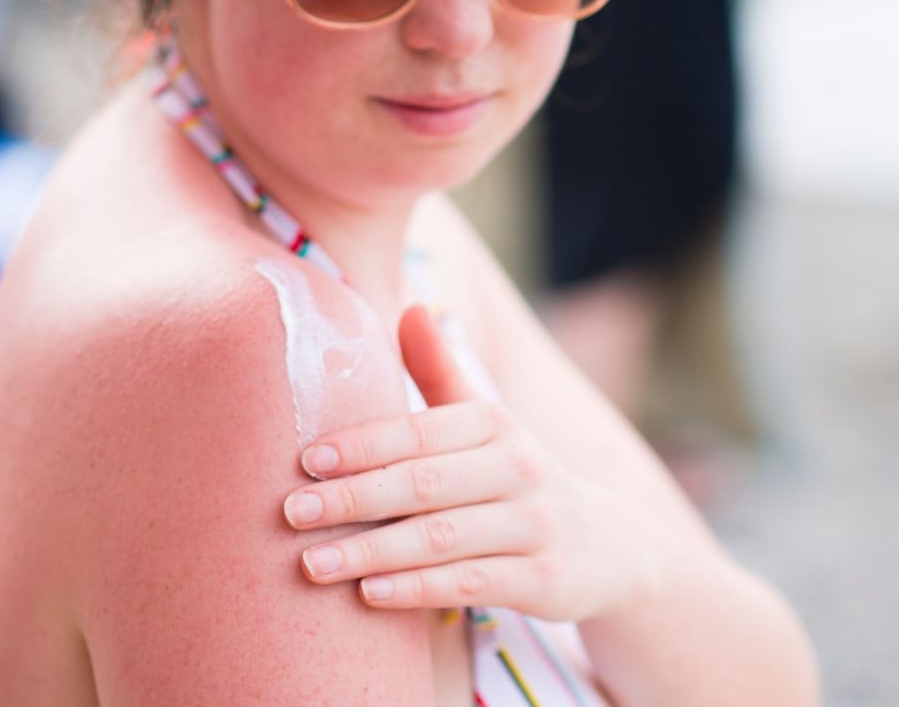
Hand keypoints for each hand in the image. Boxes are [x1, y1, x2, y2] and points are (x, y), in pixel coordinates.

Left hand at [282, 305, 656, 619]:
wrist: (608, 546)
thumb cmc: (517, 477)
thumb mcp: (488, 420)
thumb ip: (441, 370)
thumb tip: (413, 304)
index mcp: (496, 423)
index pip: (420, 430)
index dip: (363, 444)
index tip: (305, 460)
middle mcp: (520, 468)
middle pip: (424, 483)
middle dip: (353, 497)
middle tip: (290, 514)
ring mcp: (535, 526)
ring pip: (442, 538)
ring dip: (373, 551)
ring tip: (312, 563)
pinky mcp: (543, 580)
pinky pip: (472, 584)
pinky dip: (418, 589)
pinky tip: (369, 594)